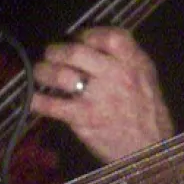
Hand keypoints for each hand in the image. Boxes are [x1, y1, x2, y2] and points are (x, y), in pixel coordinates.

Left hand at [30, 26, 177, 183]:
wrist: (150, 149)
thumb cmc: (146, 112)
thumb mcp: (146, 78)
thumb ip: (126, 58)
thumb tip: (94, 43)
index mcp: (134, 63)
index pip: (110, 37)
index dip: (88, 34)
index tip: (77, 38)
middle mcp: (116, 76)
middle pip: (77, 52)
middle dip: (57, 50)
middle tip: (50, 54)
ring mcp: (99, 97)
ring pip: (61, 75)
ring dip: (43, 71)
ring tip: (39, 72)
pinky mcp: (85, 118)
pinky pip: (53, 105)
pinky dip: (38, 101)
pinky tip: (33, 100)